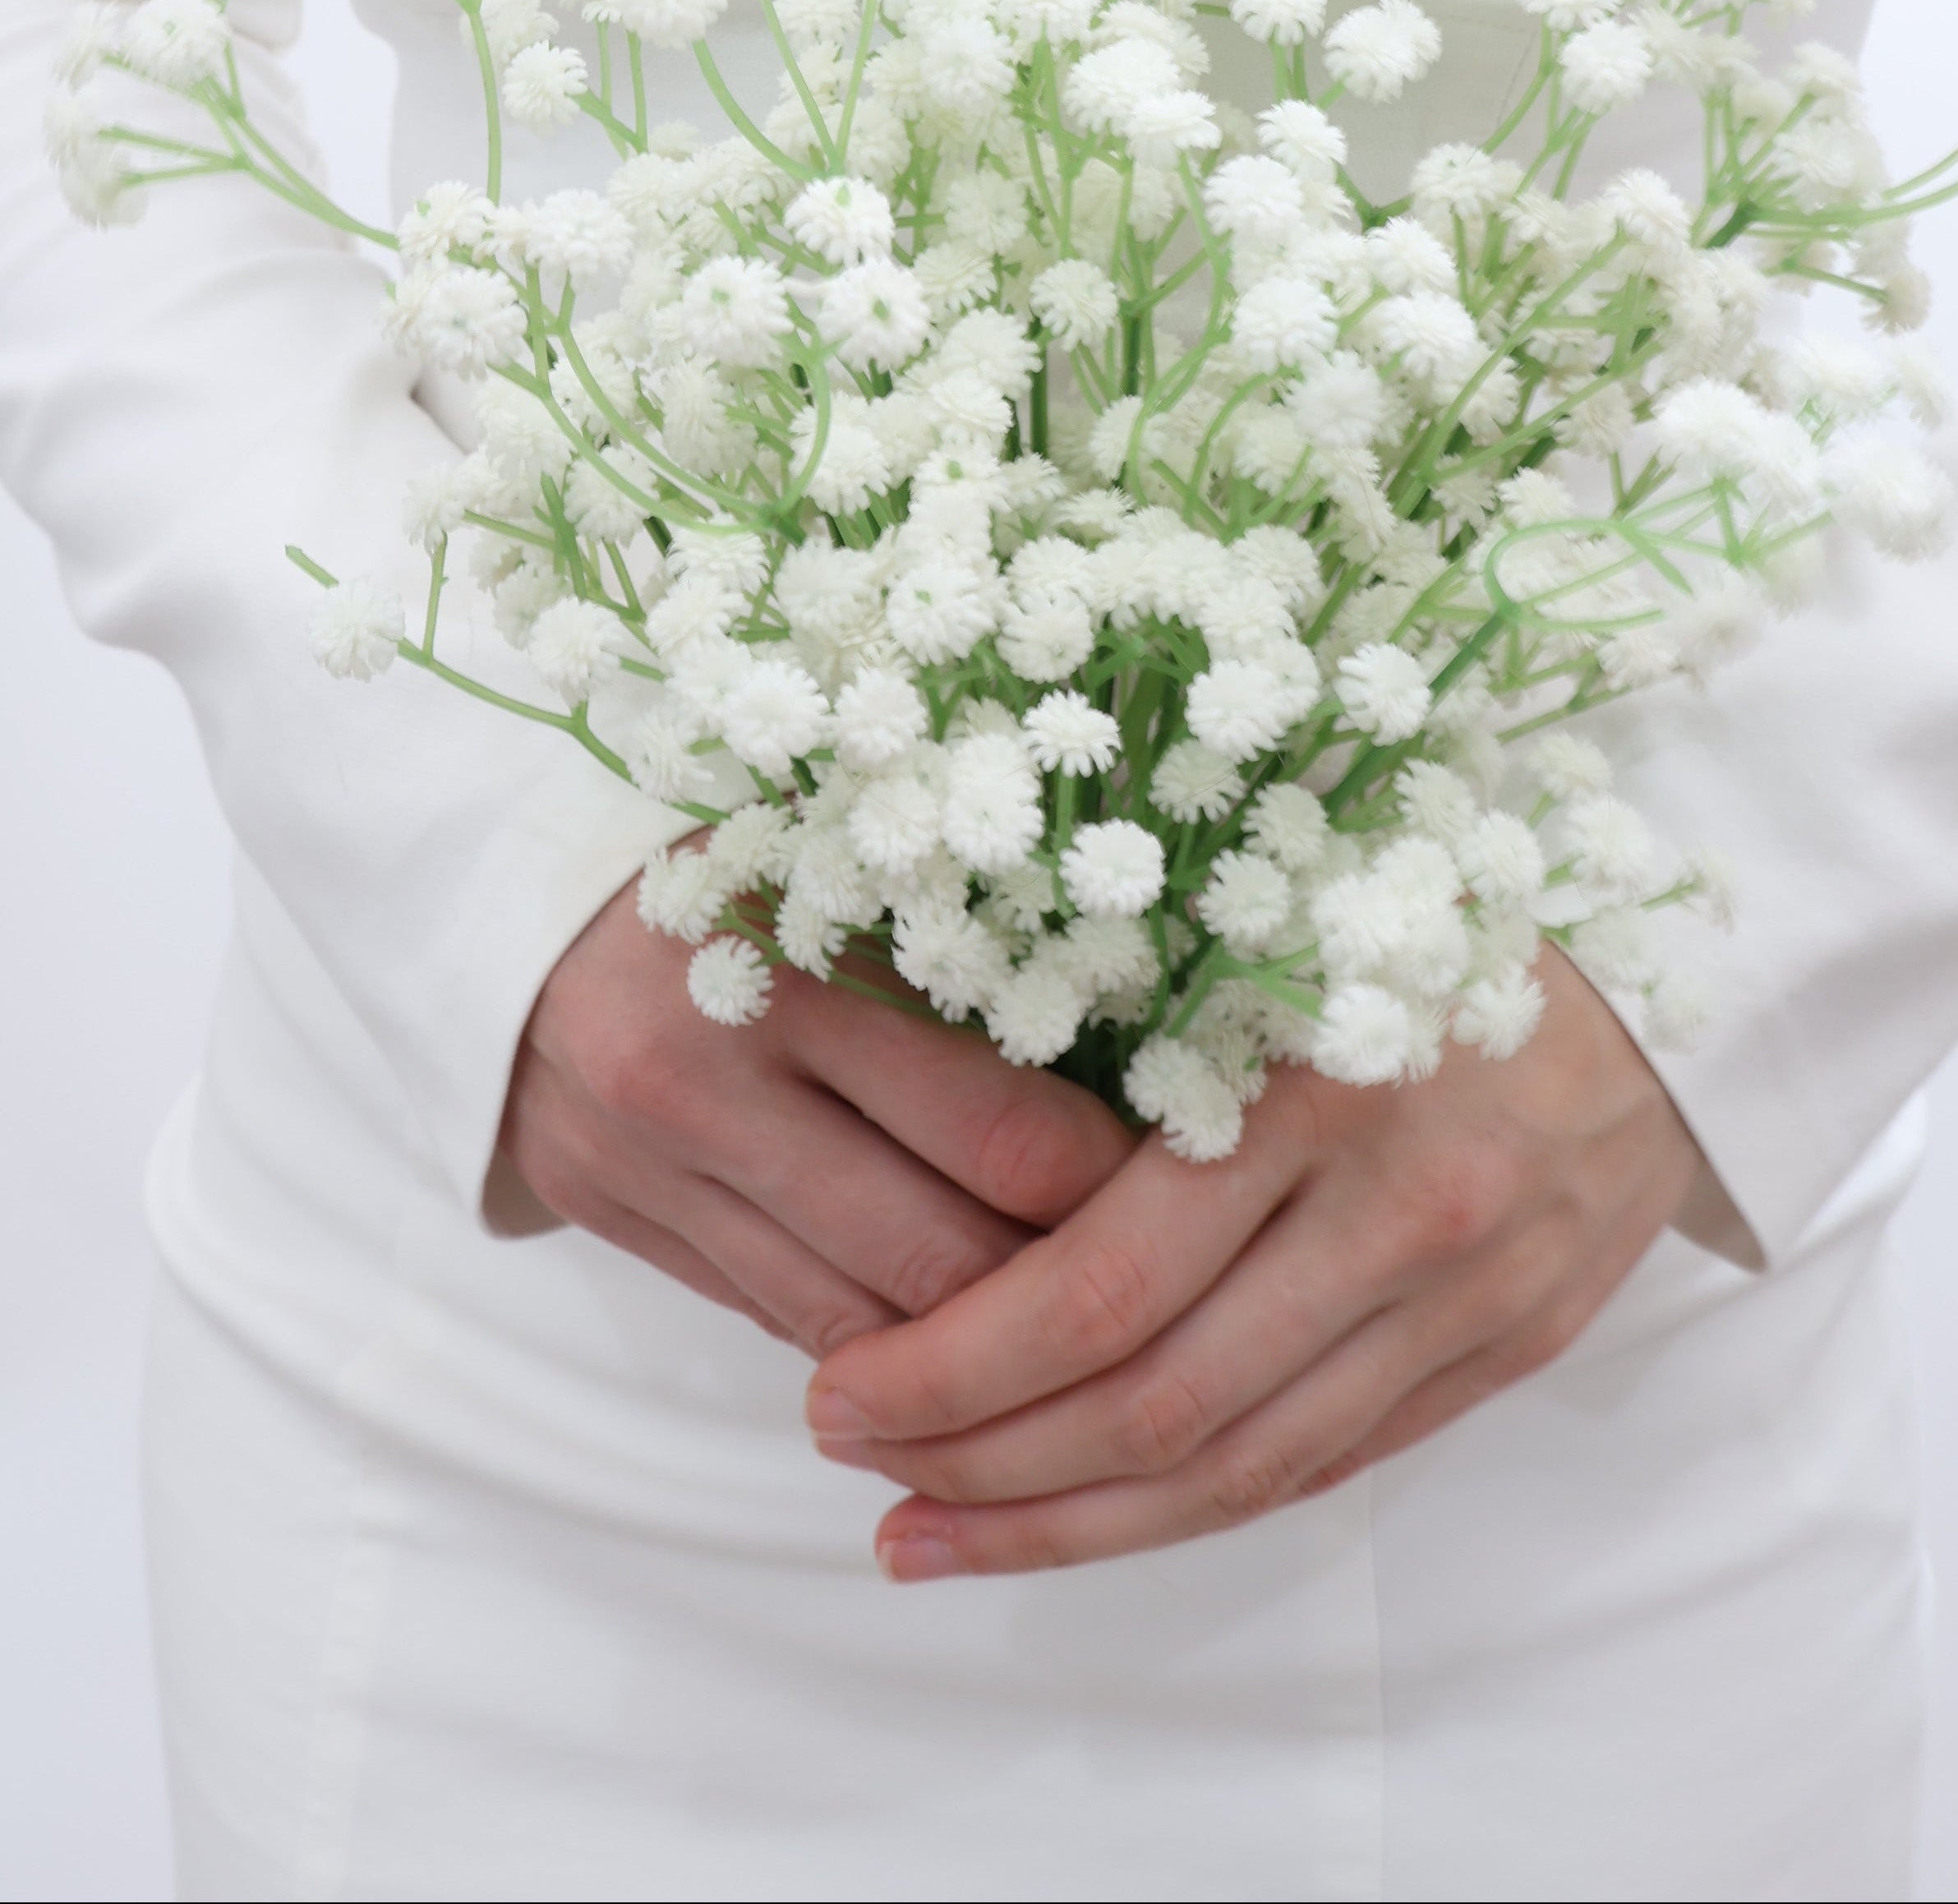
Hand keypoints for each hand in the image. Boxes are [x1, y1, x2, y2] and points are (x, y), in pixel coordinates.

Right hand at [493, 871, 1132, 1354]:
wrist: (508, 900)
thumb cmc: (726, 866)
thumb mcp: (843, 872)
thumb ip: (964, 970)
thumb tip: (1141, 1082)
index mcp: (786, 969)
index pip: (997, 1132)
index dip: (1112, 1184)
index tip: (1188, 1185)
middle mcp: (706, 1085)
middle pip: (933, 1255)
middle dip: (1058, 1294)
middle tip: (1156, 1293)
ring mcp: (649, 1170)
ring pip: (854, 1326)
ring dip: (975, 1352)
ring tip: (1075, 1344)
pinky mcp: (615, 1224)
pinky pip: (779, 1325)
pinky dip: (878, 1349)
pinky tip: (955, 1348)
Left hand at [804, 947, 1704, 1576]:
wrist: (1679, 988)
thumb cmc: (1440, 921)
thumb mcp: (1287, 927)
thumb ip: (1147, 1038)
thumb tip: (941, 1138)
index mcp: (1315, 1086)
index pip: (1105, 1282)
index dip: (960, 1361)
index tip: (841, 1386)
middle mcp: (1396, 1216)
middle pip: (1157, 1401)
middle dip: (984, 1457)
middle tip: (853, 1465)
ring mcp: (1463, 1304)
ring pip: (1237, 1469)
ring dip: (1068, 1524)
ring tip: (929, 1538)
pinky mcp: (1501, 1359)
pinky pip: (1323, 1468)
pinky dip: (1191, 1511)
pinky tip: (1087, 1525)